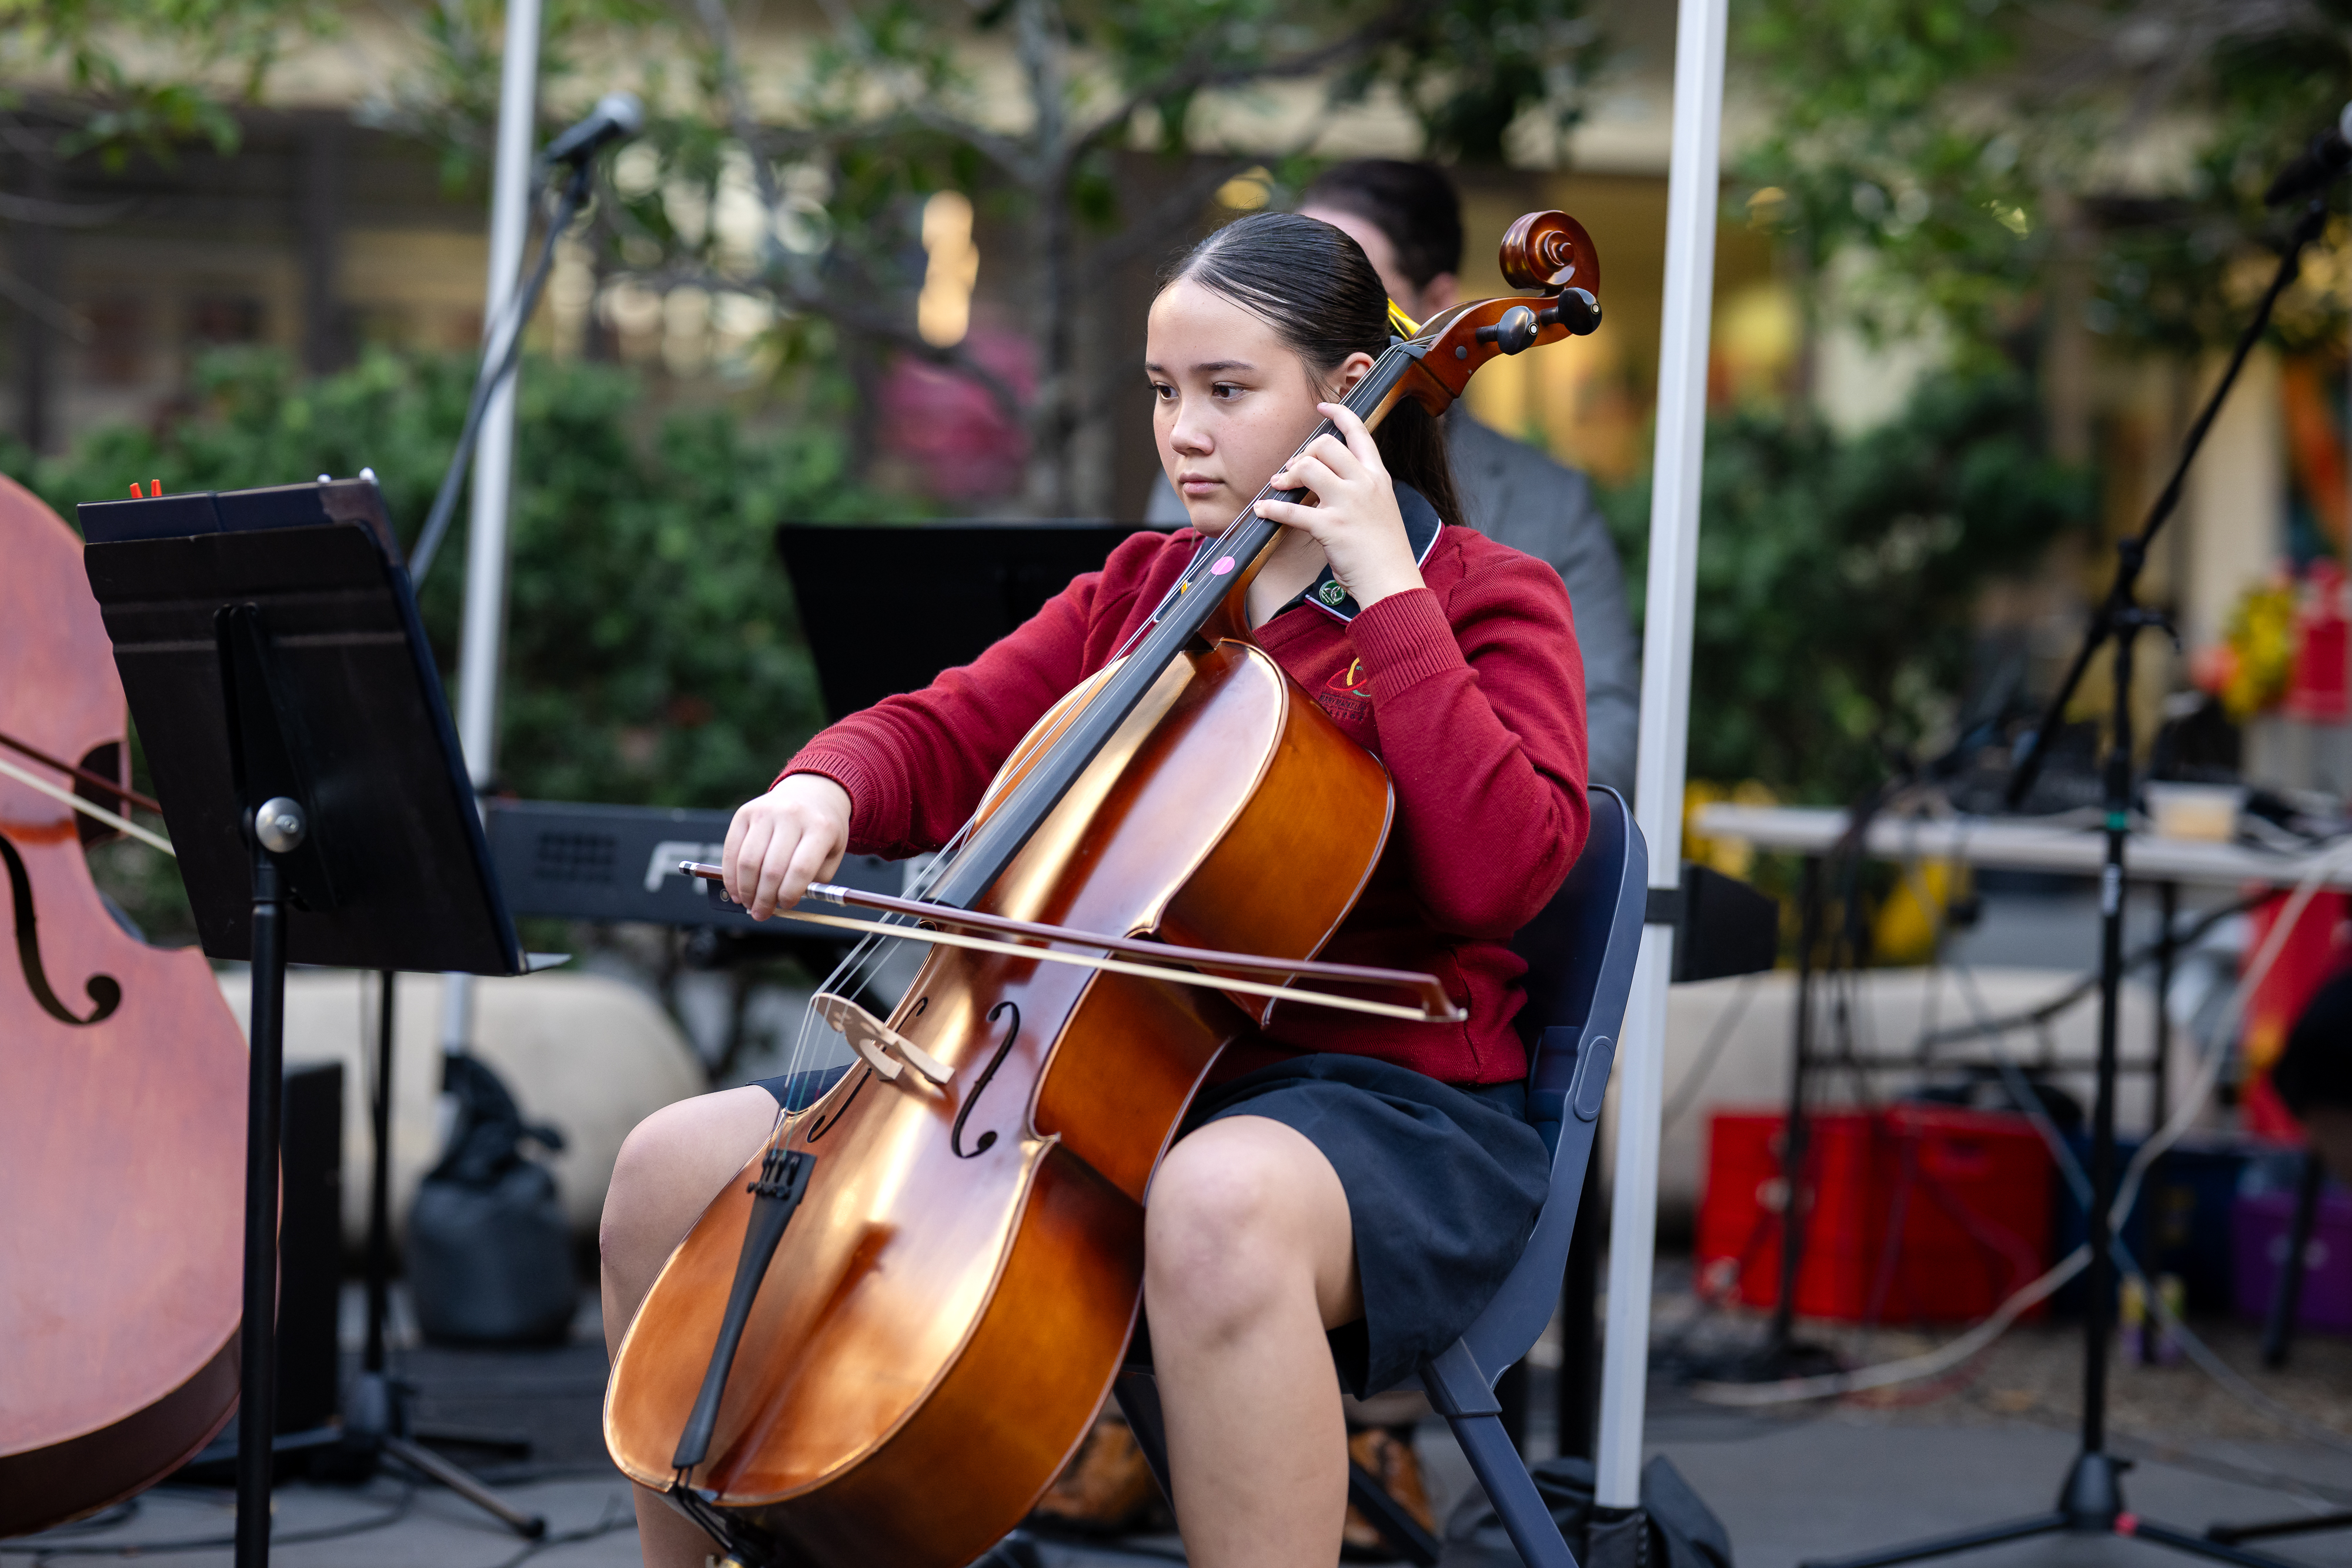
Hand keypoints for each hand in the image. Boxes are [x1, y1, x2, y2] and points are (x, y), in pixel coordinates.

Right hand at [722, 773, 851, 919]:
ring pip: (748, 861)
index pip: (801, 868)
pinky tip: (736, 890)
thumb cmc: (821, 831)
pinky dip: (731, 875)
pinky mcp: (745, 812)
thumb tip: (782, 904)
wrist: (811, 793)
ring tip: (749, 905)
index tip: (785, 906)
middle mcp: (792, 815)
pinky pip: (732, 849)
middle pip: (772, 868)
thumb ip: (813, 880)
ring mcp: (766, 811)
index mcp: (821, 827)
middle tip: (761, 914)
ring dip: (745, 890)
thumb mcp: (831, 853)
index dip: (790, 894)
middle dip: (764, 898)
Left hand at [1252, 402, 1425, 608]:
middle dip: (1303, 455)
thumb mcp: (1380, 509)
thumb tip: (1323, 479)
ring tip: (1277, 488)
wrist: (1393, 582)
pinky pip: (1292, 510)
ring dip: (1287, 476)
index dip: (1339, 415)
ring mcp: (1349, 504)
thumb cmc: (1383, 550)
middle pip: (1326, 446)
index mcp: (1378, 478)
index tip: (1322, 407)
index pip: (1359, 433)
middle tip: (1292, 472)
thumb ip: (1358, 489)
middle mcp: (1365, 485)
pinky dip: (1272, 508)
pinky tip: (1262, 510)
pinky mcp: (1332, 527)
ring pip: (1308, 468)